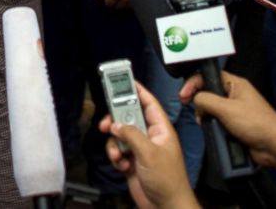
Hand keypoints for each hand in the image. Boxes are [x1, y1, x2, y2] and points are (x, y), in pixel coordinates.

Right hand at [100, 82, 197, 208]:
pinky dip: (116, 157)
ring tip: (118, 154)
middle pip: (128, 118)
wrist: (165, 206)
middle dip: (117, 121)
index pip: (149, 103)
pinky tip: (122, 166)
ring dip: (115, 144)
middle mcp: (150, 136)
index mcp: (160, 129)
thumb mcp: (150, 153)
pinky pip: (117, 151)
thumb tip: (117, 124)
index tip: (125, 80)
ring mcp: (140, 149)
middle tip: (107, 123)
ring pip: (119, 135)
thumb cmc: (168, 180)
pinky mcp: (131, 161)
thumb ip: (132, 135)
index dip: (138, 90)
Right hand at [179, 71, 275, 167]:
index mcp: (235, 84)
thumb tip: (195, 99)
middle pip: (208, 93)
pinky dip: (212, 126)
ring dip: (205, 116)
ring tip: (204, 122)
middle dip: (198, 102)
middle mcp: (235, 95)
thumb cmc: (255, 123)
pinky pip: (218, 121)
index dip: (194, 83)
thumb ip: (205, 100)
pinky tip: (211, 130)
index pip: (208, 76)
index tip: (183, 95)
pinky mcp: (235, 125)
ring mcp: (235, 110)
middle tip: (191, 109)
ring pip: (212, 109)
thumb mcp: (226, 108)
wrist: (274, 146)